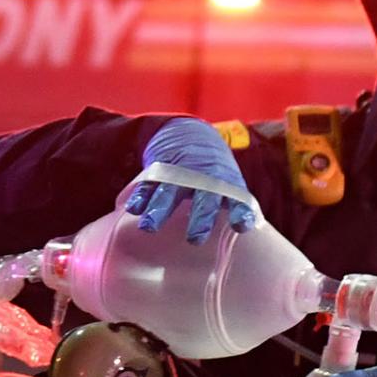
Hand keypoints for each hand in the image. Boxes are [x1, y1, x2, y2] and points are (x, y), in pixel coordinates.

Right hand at [127, 118, 253, 242]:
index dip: (240, 214)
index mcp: (226, 185)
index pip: (238, 201)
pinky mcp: (160, 169)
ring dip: (160, 210)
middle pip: (204, 200)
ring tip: (149, 228)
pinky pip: (149, 184)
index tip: (241, 227)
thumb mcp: (229, 186)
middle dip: (200, 219)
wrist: (190, 133)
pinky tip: (134, 209)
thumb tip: (243, 243)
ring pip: (170, 192)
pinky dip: (141, 196)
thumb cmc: (213, 174)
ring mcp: (181, 173)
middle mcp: (205, 180)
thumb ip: (235, 212)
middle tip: (194, 240)